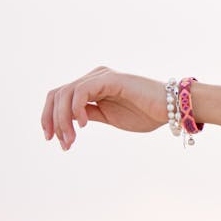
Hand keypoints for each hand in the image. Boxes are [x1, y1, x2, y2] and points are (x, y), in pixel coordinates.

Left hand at [41, 66, 165, 149]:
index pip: (59, 97)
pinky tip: (84, 125)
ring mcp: (101, 76)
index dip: (49, 118)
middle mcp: (94, 77)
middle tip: (61, 143)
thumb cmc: (145, 113)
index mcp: (92, 86)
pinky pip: (81, 92)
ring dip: (62, 120)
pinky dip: (76, 110)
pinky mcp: (109, 79)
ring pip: (65, 94)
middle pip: (56, 94)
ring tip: (71, 140)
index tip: (53, 140)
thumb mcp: (109, 117)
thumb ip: (89, 114)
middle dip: (52, 121)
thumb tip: (67, 122)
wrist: (171, 109)